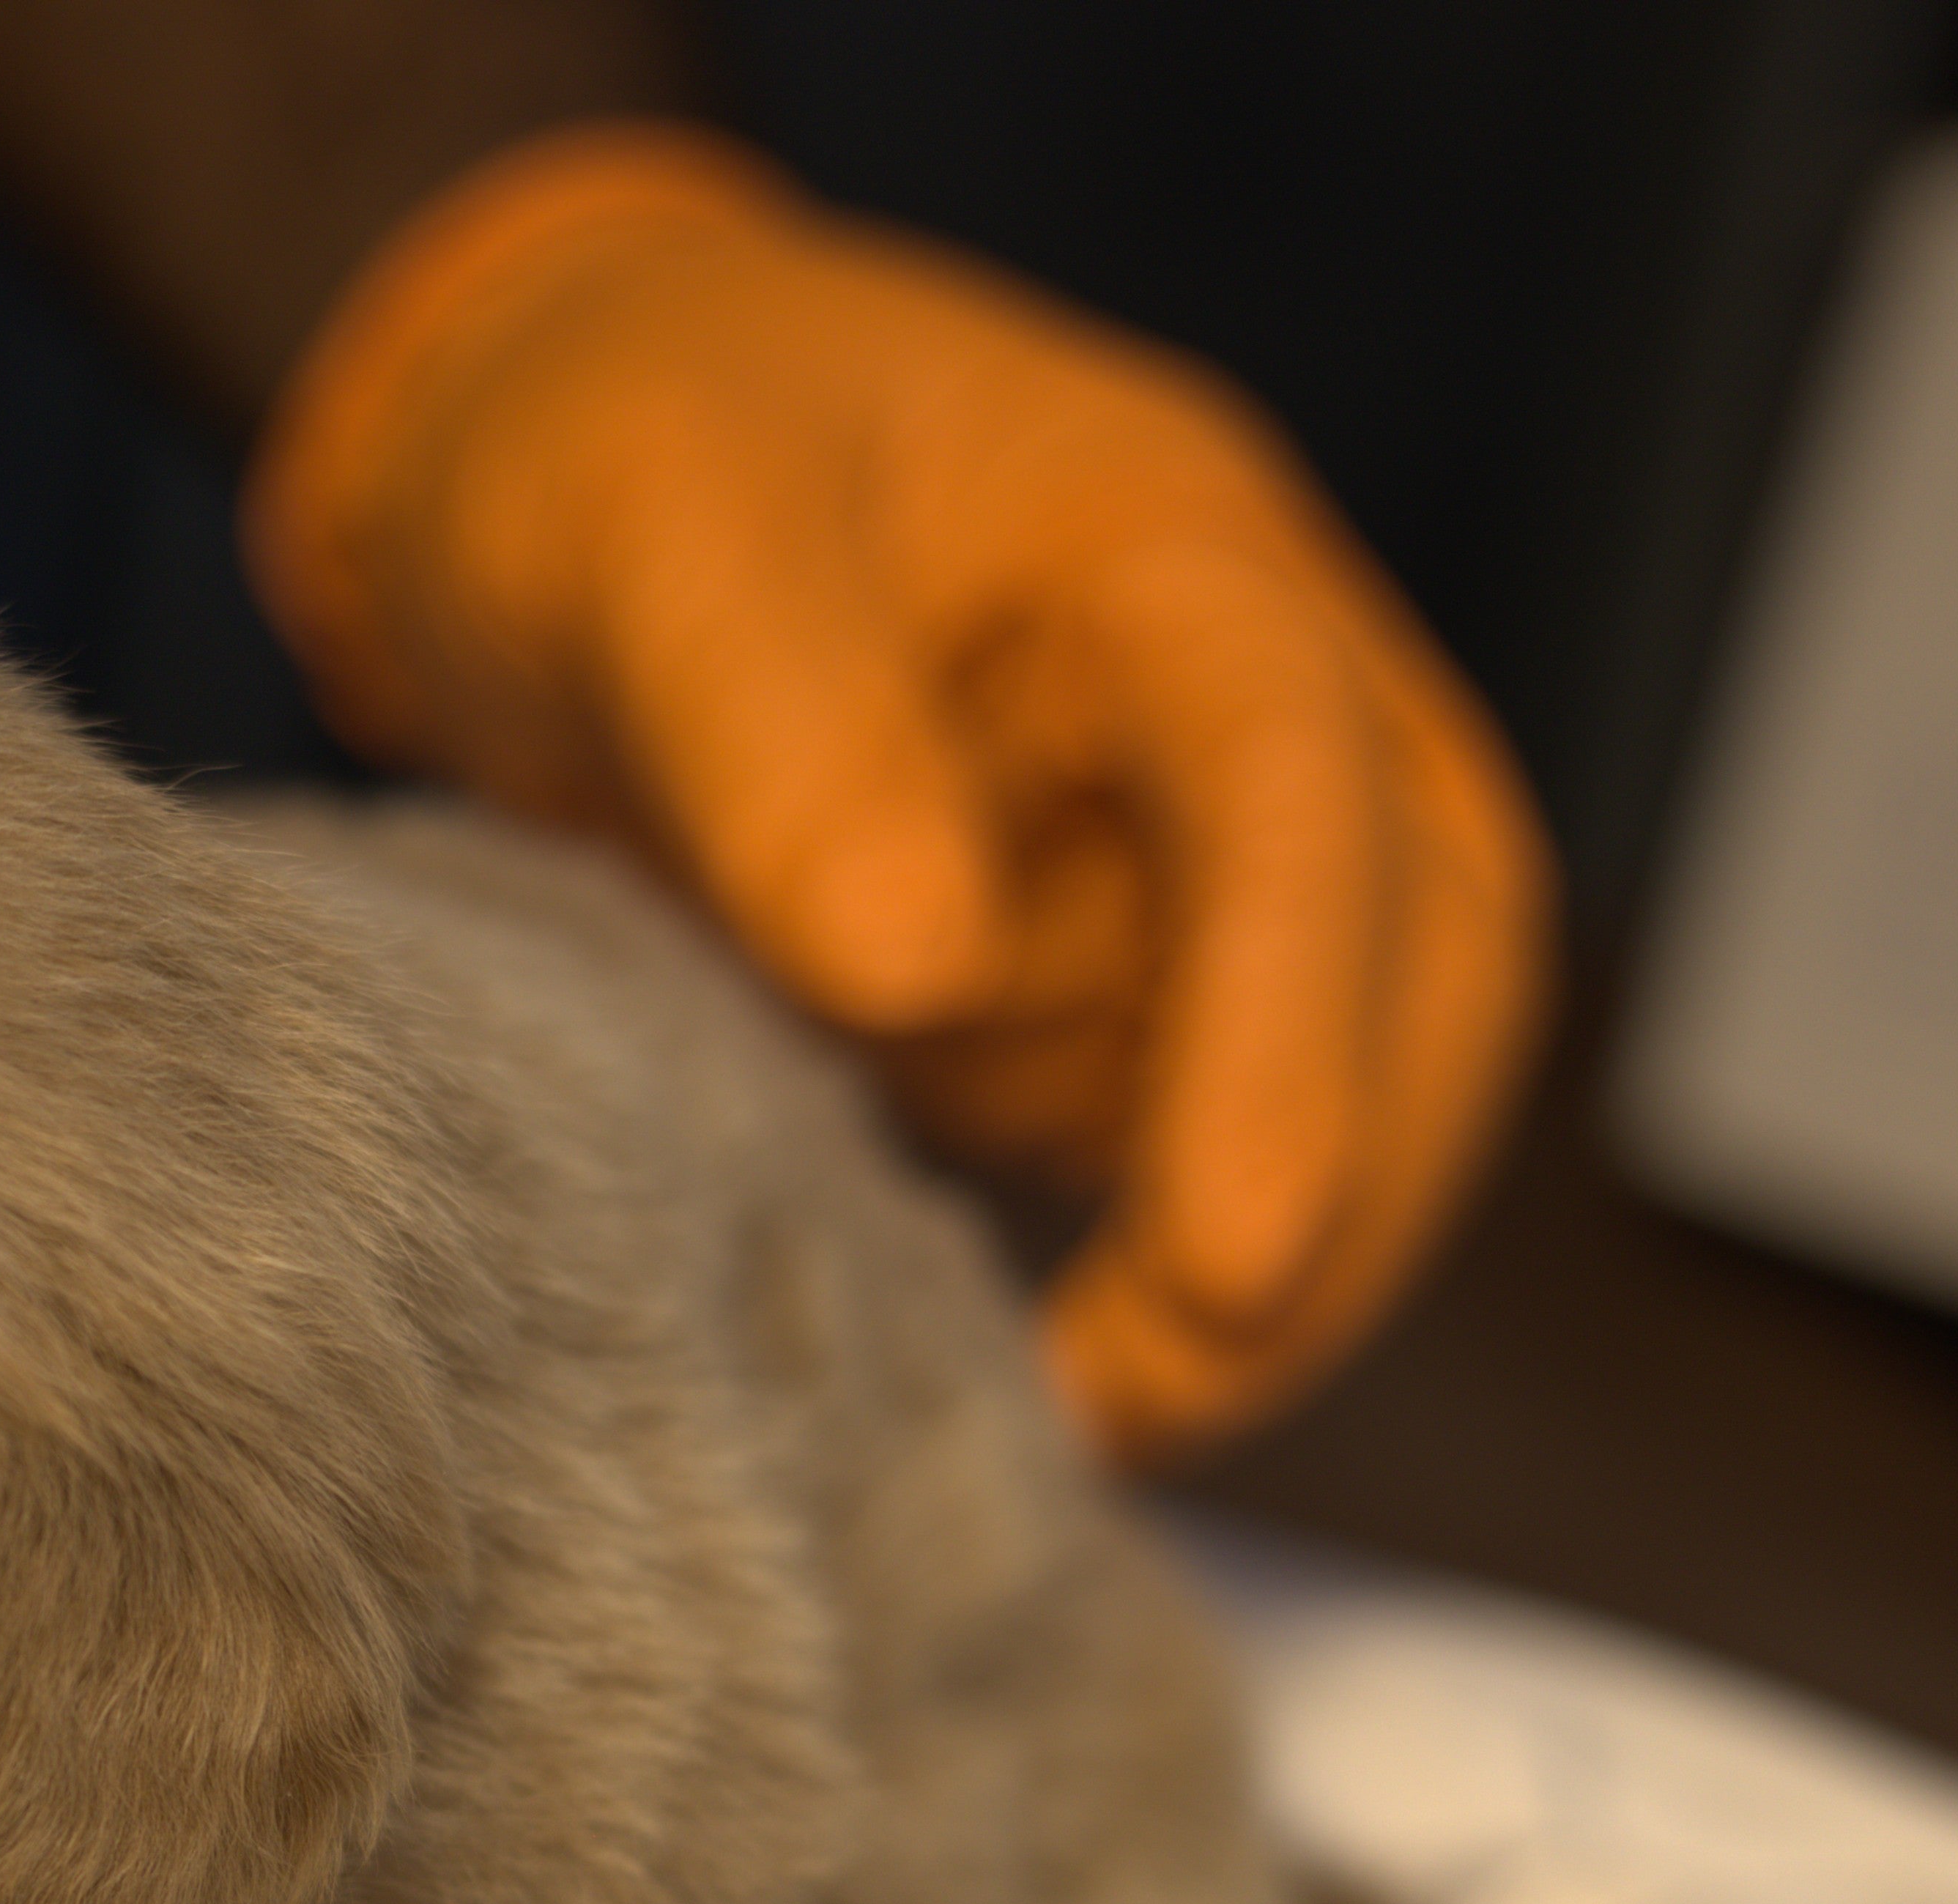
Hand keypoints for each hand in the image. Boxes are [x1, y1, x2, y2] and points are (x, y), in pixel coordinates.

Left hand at [246, 126, 1548, 1460]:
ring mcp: (1182, 856)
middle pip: (1418, 963)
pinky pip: (1168, 1151)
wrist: (538, 462)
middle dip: (1326, 1200)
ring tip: (1034, 1392)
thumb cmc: (603, 443)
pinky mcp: (1110, 986)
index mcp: (1156, 545)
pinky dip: (1117, 1273)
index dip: (1290, 1032)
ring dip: (1203, 1258)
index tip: (1228, 1259)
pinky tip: (996, 1361)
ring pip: (1309, 1087)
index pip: (1295, 786)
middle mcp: (1228, 703)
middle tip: (1135, 1407)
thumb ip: (765, 716)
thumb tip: (910, 963)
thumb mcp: (636, 527)